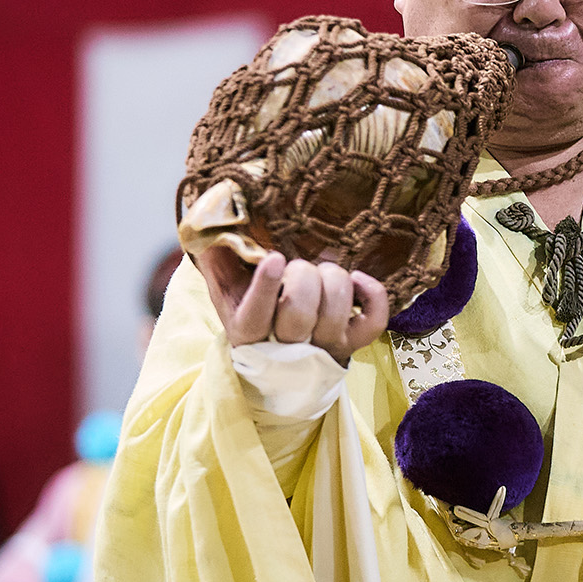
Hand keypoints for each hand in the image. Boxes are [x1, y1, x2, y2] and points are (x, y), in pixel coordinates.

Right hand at [197, 247, 388, 364]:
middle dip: (302, 278)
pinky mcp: (352, 343)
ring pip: (336, 313)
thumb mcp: (227, 291)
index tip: (274, 259)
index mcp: (247, 333)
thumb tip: (207, 227)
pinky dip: (372, 295)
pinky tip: (358, 279)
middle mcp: (287, 347)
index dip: (265, 288)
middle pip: (298, 312)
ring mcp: (323, 347)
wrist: (279, 354)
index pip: (255, 318)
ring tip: (323, 271)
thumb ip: (216, 261)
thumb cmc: (252, 311)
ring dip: (333, 281)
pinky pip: (374, 322)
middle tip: (298, 266)